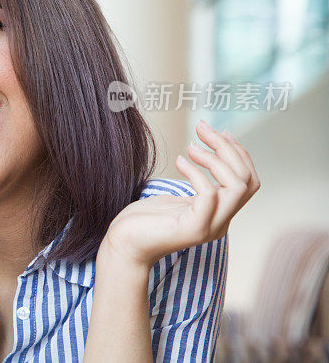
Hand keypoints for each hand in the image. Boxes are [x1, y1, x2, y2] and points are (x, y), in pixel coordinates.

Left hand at [101, 119, 260, 269]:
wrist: (124, 245)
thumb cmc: (146, 219)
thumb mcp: (178, 197)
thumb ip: (197, 182)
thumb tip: (204, 148)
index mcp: (221, 214)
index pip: (249, 181)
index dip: (238, 153)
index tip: (219, 132)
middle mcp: (221, 222)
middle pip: (247, 180)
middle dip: (228, 148)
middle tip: (202, 129)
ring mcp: (210, 227)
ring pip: (237, 187)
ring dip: (216, 159)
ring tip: (191, 147)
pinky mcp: (193, 229)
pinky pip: (209, 195)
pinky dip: (196, 173)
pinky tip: (179, 161)